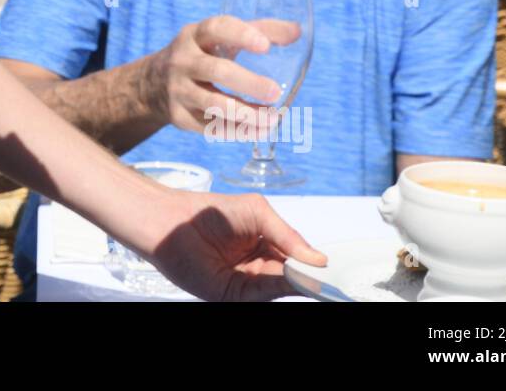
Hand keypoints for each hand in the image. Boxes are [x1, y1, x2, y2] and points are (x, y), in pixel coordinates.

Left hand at [140, 190, 326, 301]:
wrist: (171, 222)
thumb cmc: (209, 211)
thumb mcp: (258, 213)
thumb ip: (287, 236)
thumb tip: (317, 258)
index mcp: (266, 244)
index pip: (297, 257)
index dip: (314, 261)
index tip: (334, 264)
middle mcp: (259, 265)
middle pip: (294, 275)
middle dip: (312, 275)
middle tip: (331, 274)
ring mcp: (248, 282)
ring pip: (282, 286)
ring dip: (300, 282)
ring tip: (317, 275)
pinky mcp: (234, 295)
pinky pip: (264, 293)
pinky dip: (281, 287)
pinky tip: (294, 278)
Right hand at [145, 15, 299, 136]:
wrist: (152, 84)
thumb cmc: (201, 54)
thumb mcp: (219, 37)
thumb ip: (259, 30)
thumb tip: (296, 31)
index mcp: (194, 36)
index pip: (216, 29)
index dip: (241, 35)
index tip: (265, 46)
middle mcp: (182, 61)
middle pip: (217, 71)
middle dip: (249, 83)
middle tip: (276, 92)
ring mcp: (178, 90)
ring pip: (213, 104)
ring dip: (247, 114)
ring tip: (273, 119)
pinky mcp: (178, 117)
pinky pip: (210, 128)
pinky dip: (237, 132)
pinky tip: (259, 130)